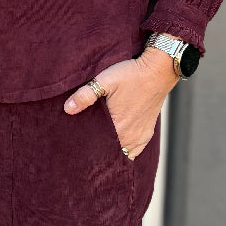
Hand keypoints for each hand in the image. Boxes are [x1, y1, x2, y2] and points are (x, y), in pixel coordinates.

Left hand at [63, 48, 178, 159]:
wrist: (158, 71)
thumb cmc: (132, 75)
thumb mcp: (105, 81)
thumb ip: (85, 95)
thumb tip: (68, 109)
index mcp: (118, 127)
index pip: (99, 149)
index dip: (88, 150)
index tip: (79, 148)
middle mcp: (130, 137)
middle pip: (110, 154)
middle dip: (98, 152)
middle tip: (86, 148)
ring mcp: (140, 137)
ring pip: (123, 154)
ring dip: (112, 152)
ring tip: (100, 146)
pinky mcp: (147, 133)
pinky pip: (135, 151)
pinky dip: (126, 150)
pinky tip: (117, 145)